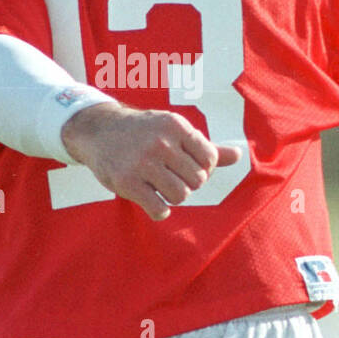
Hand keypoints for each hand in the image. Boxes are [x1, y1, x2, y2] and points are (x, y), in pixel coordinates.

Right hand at [61, 102, 241, 219]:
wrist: (99, 131)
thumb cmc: (145, 132)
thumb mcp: (174, 131)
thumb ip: (206, 146)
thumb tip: (239, 155)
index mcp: (176, 126)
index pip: (210, 159)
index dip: (202, 168)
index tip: (185, 165)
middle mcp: (161, 142)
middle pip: (197, 180)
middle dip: (187, 182)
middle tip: (170, 176)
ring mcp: (143, 163)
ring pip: (181, 196)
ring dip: (173, 196)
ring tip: (160, 187)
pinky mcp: (127, 182)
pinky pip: (159, 209)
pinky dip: (159, 211)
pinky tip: (151, 199)